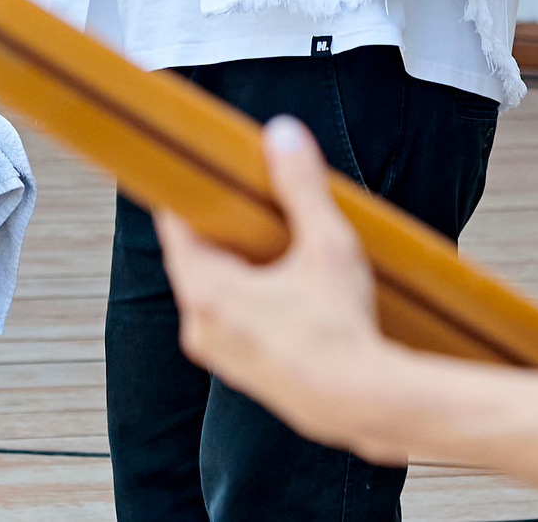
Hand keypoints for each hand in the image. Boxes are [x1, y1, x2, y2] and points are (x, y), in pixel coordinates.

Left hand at [156, 116, 411, 461]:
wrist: (361, 404)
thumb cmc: (341, 327)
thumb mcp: (325, 244)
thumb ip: (301, 185)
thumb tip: (282, 133)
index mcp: (207, 292)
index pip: (176, 229)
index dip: (187, 196)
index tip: (197, 171)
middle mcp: (201, 327)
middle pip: (194, 261)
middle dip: (219, 231)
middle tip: (245, 201)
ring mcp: (220, 355)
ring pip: (213, 294)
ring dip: (235, 268)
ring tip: (271, 244)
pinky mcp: (243, 373)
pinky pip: (231, 323)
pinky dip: (247, 300)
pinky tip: (285, 290)